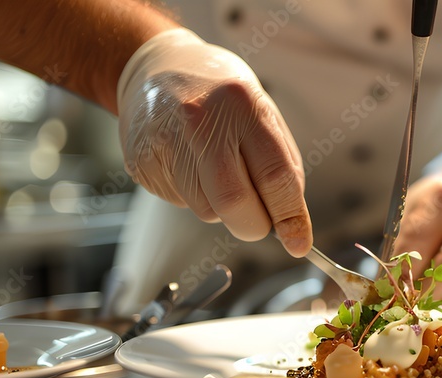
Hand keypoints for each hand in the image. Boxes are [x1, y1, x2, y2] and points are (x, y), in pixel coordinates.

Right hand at [117, 28, 310, 256]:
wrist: (155, 70)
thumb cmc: (220, 97)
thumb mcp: (262, 113)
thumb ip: (281, 165)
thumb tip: (290, 222)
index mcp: (242, 105)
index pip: (274, 176)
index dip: (290, 217)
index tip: (298, 243)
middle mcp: (200, 121)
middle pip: (235, 203)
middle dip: (254, 225)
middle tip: (260, 221)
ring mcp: (165, 142)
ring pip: (207, 210)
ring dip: (223, 208)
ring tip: (216, 169)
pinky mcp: (142, 162)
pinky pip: (181, 202)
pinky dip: (196, 196)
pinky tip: (189, 164)